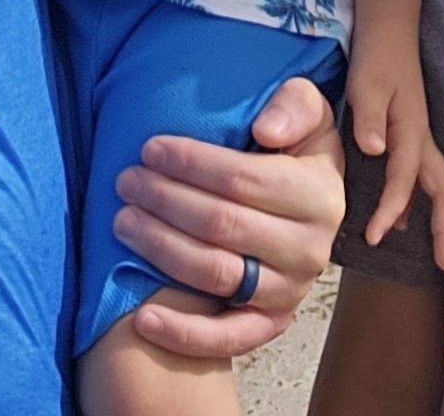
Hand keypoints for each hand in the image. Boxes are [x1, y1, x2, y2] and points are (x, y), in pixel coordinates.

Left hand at [112, 71, 342, 361]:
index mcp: (321, 195)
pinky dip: (182, 334)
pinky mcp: (269, 325)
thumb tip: (265, 131)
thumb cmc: (294, 155)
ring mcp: (290, 292)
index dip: (193, 163)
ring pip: (216, 274)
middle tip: (126, 181)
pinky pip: (226, 339)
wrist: (308, 214)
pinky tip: (142, 318)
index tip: (151, 148)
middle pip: (222, 225)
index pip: (245, 180)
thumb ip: (294, 105)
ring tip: (122, 222)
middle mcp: (310, 249)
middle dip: (165, 199)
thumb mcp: (309, 114)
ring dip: (161, 248)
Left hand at [342, 28, 443, 270]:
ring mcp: (419, 139)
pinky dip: (423, 202)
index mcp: (411, 133)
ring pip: (438, 185)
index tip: (374, 238)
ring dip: (441, 218)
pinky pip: (423, 178)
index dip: (390, 210)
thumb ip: (371, 117)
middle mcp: (421, 141)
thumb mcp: (368, 85)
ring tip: (442, 252)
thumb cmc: (376, 59)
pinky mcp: (410, 136)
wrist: (388, 33)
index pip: (404, 181)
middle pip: (443, 190)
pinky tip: (408, 218)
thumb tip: (374, 150)